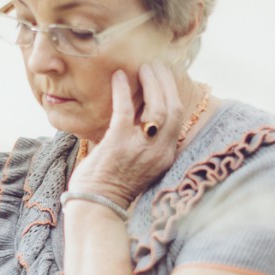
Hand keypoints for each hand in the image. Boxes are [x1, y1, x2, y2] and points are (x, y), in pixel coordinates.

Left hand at [68, 62, 184, 206]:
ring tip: (144, 68)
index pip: (178, 118)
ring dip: (152, 83)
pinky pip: (126, 109)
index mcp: (166, 156)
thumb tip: (143, 115)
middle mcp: (159, 152)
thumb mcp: (141, 165)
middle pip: (174, 109)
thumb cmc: (112, 186)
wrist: (96, 208)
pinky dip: (123, 90)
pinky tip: (118, 76)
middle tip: (157, 66)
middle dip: (167, 83)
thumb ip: (147, 144)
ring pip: (158, 108)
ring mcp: (140, 148)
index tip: (166, 77)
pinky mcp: (119, 143)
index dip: (173, 93)